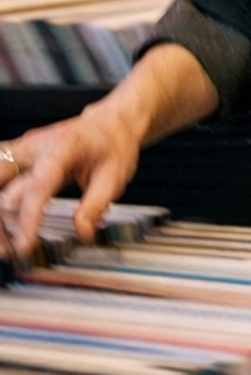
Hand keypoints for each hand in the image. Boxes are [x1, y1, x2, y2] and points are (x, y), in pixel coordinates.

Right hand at [0, 101, 145, 258]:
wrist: (108, 124)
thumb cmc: (112, 147)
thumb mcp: (114, 177)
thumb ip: (95, 206)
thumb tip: (82, 234)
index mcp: (62, 147)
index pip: (39, 186)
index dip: (29, 217)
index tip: (25, 244)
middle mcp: (35, 144)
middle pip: (2, 180)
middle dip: (1, 218)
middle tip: (7, 250)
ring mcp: (22, 148)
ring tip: (3, 246)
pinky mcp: (17, 155)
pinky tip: (1, 225)